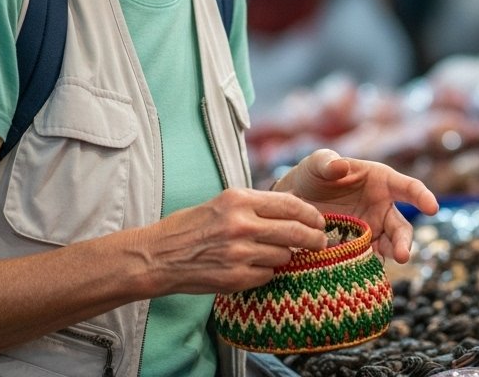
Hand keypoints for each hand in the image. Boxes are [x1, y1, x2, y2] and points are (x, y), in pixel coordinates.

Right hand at [145, 187, 326, 294]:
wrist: (158, 256)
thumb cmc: (191, 227)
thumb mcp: (223, 202)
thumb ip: (257, 204)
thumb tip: (296, 208)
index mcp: (239, 200)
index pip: (290, 204)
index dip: (311, 214)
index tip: (319, 221)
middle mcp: (241, 224)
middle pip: (296, 232)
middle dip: (314, 238)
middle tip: (320, 242)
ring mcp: (239, 253)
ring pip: (284, 256)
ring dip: (284, 256)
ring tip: (270, 254)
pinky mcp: (235, 278)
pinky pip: (268, 275)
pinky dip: (266, 273)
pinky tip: (252, 268)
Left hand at [273, 149, 438, 262]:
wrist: (295, 200)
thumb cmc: (314, 174)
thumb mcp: (318, 163)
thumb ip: (328, 163)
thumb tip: (340, 166)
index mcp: (382, 182)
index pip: (409, 188)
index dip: (422, 197)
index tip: (432, 208)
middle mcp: (382, 207)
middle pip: (401, 227)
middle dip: (404, 242)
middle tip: (403, 255)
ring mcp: (371, 229)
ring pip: (389, 246)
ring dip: (390, 257)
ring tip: (383, 266)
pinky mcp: (357, 246)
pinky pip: (367, 258)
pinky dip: (366, 266)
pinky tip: (361, 273)